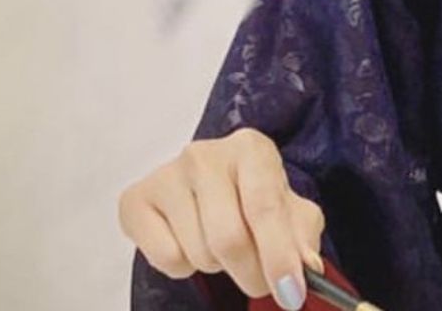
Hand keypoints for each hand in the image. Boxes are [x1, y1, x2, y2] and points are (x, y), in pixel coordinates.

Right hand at [118, 127, 325, 309]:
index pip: (265, 207)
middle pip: (229, 238)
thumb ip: (302, 237)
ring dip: (218, 267)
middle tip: (261, 284)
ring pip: (198, 252)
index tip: (291, 293)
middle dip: (251, 274)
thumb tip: (306, 267)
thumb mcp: (291, 211)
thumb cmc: (254, 197)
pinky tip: (190, 243)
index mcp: (250, 148)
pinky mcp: (135, 200)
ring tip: (222, 247)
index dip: (278, 256)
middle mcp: (204, 155)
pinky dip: (184, 267)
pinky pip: (166, 258)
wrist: (208, 187)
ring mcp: (166, 175)